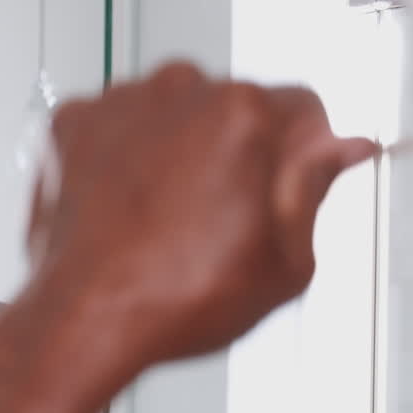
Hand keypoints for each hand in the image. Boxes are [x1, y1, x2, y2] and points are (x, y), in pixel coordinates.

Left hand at [23, 63, 377, 368]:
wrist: (82, 322)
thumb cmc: (175, 301)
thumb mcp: (285, 264)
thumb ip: (316, 190)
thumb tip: (339, 150)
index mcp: (245, 114)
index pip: (304, 110)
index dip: (306, 154)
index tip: (294, 182)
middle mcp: (181, 90)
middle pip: (234, 107)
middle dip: (239, 153)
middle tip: (225, 222)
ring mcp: (121, 103)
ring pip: (173, 113)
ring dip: (179, 151)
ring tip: (170, 221)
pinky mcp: (73, 122)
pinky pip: (118, 126)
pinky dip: (124, 157)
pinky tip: (128, 209)